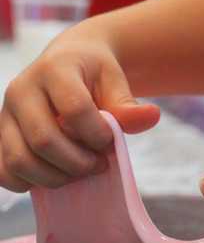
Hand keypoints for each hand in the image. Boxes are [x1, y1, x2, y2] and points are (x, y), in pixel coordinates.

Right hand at [0, 23, 158, 191]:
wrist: (68, 60)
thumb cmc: (94, 71)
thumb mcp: (114, 78)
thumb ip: (127, 102)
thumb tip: (151, 118)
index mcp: (54, 68)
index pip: (74, 109)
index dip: (97, 133)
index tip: (111, 141)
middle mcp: (22, 89)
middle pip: (44, 139)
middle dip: (77, 162)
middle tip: (99, 164)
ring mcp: (5, 114)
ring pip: (20, 160)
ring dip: (55, 177)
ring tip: (80, 170)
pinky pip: (4, 171)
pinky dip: (29, 182)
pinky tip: (55, 174)